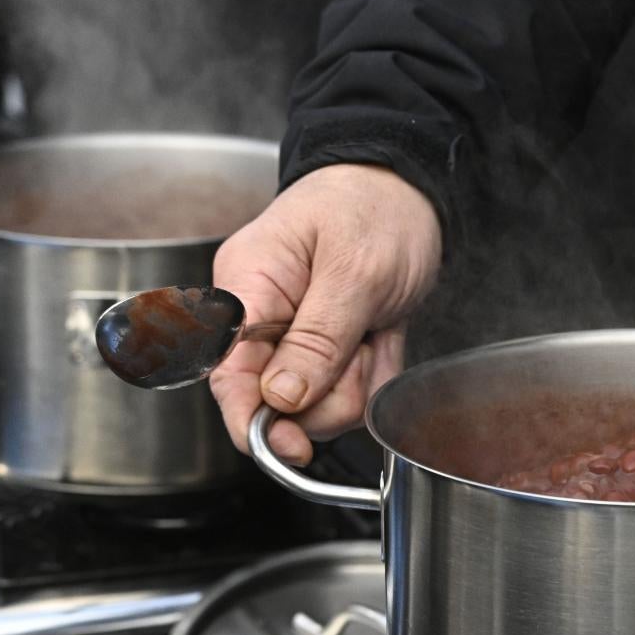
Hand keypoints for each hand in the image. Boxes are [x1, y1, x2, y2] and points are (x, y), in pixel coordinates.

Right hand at [208, 164, 441, 463]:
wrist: (408, 188)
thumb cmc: (375, 207)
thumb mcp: (355, 272)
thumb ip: (318, 338)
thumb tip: (280, 398)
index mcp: (247, 290)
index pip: (225, 373)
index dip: (249, 418)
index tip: (284, 446)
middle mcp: (263, 319)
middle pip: (277, 401)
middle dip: (329, 392)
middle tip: (362, 347)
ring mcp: (296, 338)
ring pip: (319, 405)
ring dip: (357, 381)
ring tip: (374, 331)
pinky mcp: (330, 351)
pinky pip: (349, 392)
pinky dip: (374, 373)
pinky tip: (382, 337)